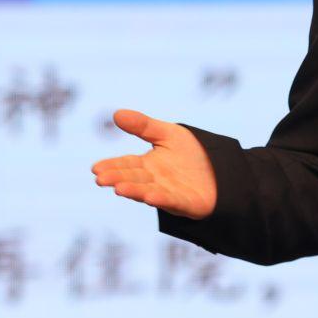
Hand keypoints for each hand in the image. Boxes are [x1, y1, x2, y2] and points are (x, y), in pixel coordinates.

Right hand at [92, 108, 218, 219]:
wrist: (222, 168)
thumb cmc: (191, 153)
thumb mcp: (167, 134)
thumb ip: (143, 126)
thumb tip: (116, 114)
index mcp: (148, 165)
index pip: (126, 165)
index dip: (111, 166)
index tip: (95, 168)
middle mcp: (155, 181)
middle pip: (134, 179)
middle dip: (118, 179)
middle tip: (100, 179)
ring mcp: (170, 193)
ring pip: (149, 192)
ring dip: (135, 191)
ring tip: (119, 189)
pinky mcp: (188, 203)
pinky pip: (173, 201)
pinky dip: (161, 200)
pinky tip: (151, 197)